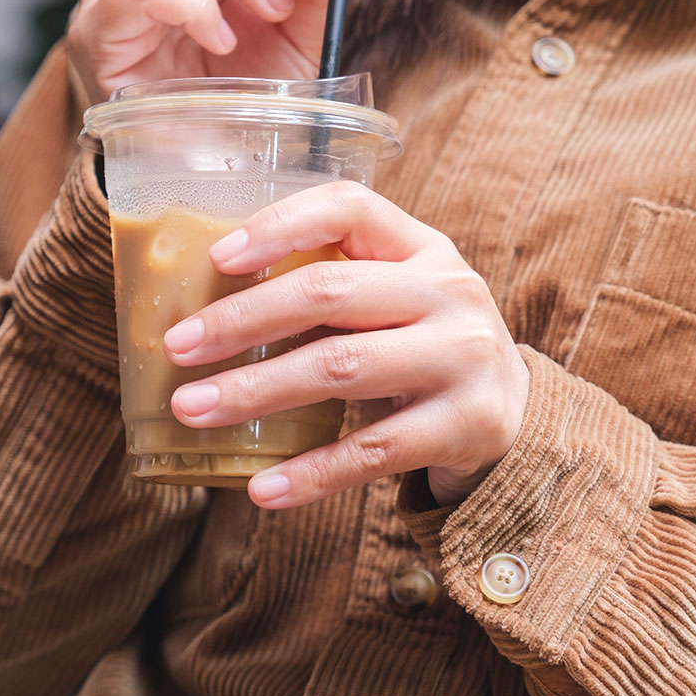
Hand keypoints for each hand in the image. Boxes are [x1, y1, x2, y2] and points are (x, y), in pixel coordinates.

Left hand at [160, 182, 530, 508]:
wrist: (517, 416)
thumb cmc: (425, 346)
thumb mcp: (398, 298)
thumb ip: (333, 288)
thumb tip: (206, 312)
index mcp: (423, 247)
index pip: (350, 208)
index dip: (281, 224)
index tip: (218, 256)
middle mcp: (450, 291)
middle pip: (330, 292)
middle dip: (242, 319)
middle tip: (178, 346)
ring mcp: (462, 358)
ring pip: (341, 368)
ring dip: (256, 391)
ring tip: (193, 409)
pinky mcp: (466, 425)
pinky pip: (372, 450)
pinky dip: (311, 472)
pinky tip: (262, 487)